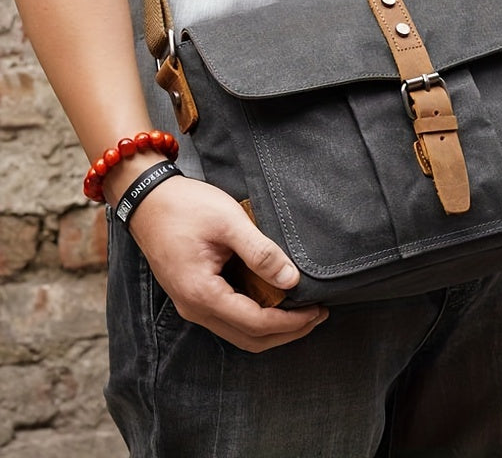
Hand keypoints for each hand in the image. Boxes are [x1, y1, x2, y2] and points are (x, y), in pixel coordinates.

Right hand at [125, 176, 327, 351]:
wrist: (147, 198)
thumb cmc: (186, 206)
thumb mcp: (229, 222)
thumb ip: (261, 252)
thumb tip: (292, 279)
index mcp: (203, 294)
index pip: (257, 324)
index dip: (292, 322)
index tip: (318, 310)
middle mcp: (194, 308)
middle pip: (249, 338)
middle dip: (287, 332)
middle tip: (317, 315)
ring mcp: (191, 304)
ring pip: (239, 332)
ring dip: (272, 328)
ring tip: (302, 311)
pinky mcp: (192, 294)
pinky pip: (229, 318)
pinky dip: (256, 318)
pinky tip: (275, 301)